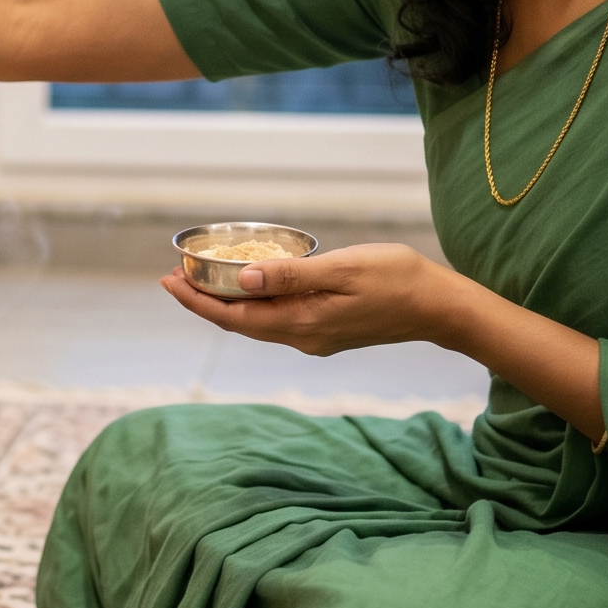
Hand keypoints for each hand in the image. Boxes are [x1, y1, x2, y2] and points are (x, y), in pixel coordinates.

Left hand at [160, 243, 476, 356]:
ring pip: (258, 324)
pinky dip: (254, 305)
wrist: (439, 307)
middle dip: (204, 302)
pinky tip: (250, 287)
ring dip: (227, 304)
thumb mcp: (341, 269)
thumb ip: (290, 276)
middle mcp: (303, 338)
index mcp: (302, 323)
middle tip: (174, 276)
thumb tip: (242, 279)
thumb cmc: (395, 279)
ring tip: (202, 280)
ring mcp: (316, 338)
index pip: (234, 318)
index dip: (197, 302)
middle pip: (240, 324)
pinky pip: (277, 321)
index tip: (168, 281)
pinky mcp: (327, 332)